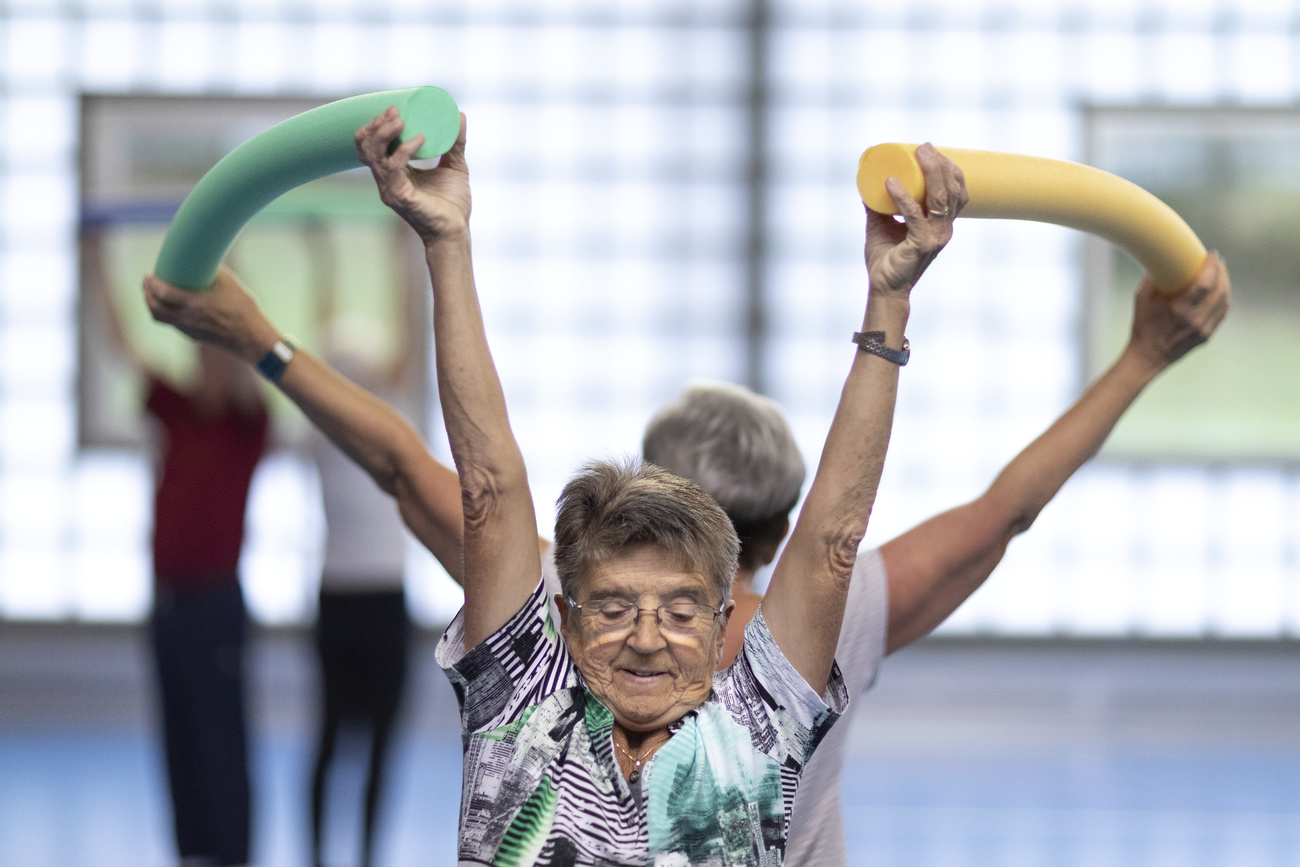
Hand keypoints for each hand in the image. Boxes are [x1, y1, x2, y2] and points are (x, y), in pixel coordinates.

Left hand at [142, 265, 277, 361]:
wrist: (252, 338)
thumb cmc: (244, 310)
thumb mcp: (231, 285)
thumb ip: (214, 272)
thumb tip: (204, 259)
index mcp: (196, 305)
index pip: (163, 294)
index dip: (151, 284)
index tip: (148, 275)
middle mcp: (188, 319)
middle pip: (155, 308)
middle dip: (147, 294)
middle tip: (146, 283)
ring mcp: (189, 329)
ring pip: (160, 318)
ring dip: (152, 305)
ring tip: (152, 295)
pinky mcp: (193, 336)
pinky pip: (171, 323)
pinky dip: (164, 313)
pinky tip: (169, 307)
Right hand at [354, 107, 470, 243]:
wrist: (456, 231)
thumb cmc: (452, 204)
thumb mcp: (454, 165)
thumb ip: (455, 143)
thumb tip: (459, 115)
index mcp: (393, 172)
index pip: (371, 144)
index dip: (377, 124)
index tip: (394, 107)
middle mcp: (386, 180)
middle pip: (366, 146)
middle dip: (377, 125)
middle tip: (396, 110)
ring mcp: (390, 189)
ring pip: (374, 155)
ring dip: (385, 133)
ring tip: (401, 119)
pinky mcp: (399, 196)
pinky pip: (394, 168)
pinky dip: (404, 150)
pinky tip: (420, 139)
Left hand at [865, 142, 967, 296]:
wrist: (883, 288)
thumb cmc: (886, 258)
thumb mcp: (883, 223)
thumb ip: (879, 204)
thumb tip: (869, 179)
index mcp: (941, 223)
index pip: (956, 191)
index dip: (948, 168)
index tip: (931, 150)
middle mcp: (944, 229)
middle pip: (951, 190)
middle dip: (940, 164)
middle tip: (924, 146)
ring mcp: (935, 237)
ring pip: (939, 199)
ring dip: (930, 172)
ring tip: (917, 154)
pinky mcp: (921, 245)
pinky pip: (914, 216)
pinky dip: (903, 197)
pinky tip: (891, 183)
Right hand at [1128, 252, 1229, 370]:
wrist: (1147, 357)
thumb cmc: (1142, 326)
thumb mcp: (1141, 300)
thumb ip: (1152, 278)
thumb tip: (1162, 259)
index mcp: (1179, 310)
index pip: (1204, 284)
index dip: (1212, 266)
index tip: (1212, 254)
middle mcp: (1195, 320)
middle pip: (1220, 291)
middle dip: (1222, 272)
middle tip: (1217, 260)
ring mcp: (1203, 329)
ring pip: (1225, 302)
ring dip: (1225, 284)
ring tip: (1221, 273)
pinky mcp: (1207, 335)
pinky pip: (1222, 313)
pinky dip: (1223, 298)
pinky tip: (1220, 290)